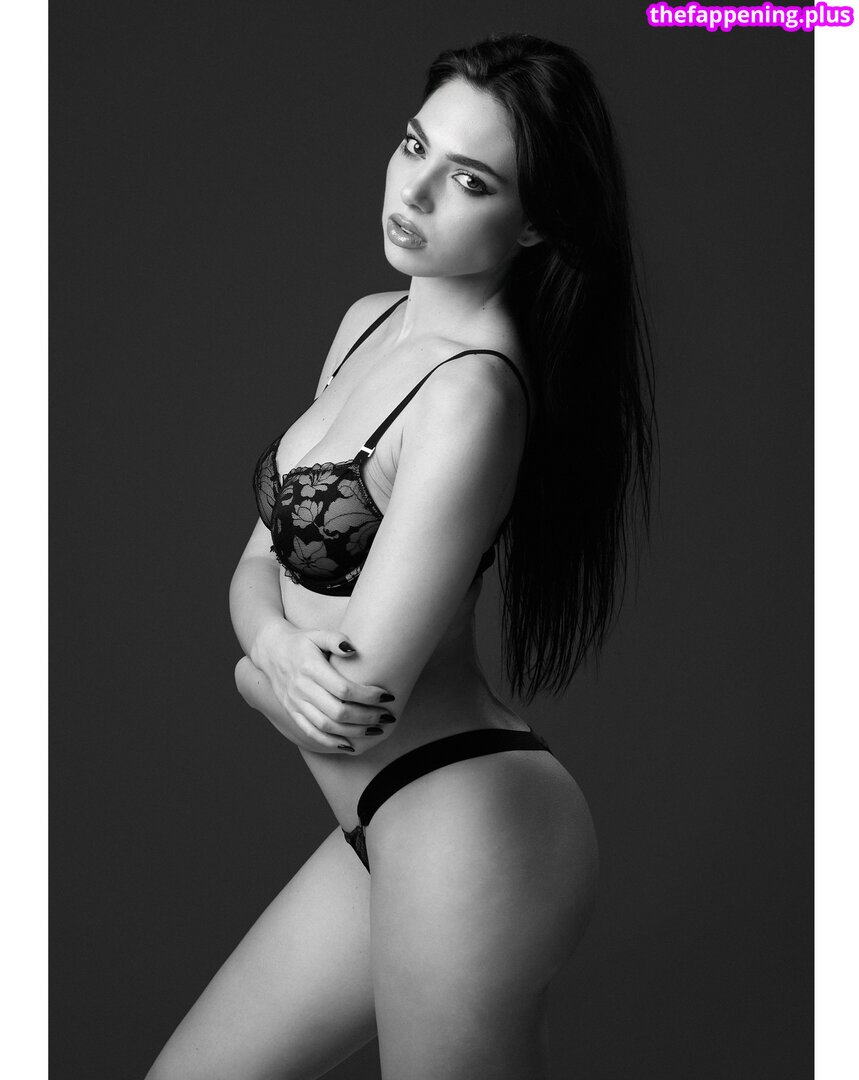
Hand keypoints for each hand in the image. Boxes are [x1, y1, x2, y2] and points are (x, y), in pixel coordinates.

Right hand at [246, 623, 397, 752]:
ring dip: (354, 732)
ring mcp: (295, 703)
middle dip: (366, 717)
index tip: (387, 696)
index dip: (368, 696)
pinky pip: (311, 733)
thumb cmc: (301, 641)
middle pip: (338, 712)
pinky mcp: (292, 712)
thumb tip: (354, 650)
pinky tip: (350, 745)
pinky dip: (331, 742)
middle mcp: (301, 688)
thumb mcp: (317, 633)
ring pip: (326, 726)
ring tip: (376, 730)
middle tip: (388, 716)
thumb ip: (335, 639)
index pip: (344, 689)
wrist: (271, 650)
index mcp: (310, 668)